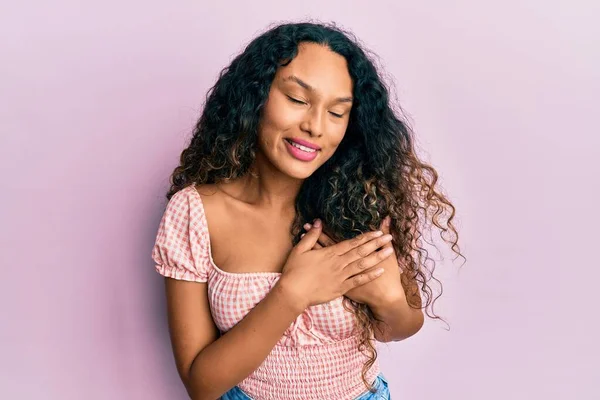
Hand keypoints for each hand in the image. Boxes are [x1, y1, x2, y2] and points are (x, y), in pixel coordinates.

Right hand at [278, 219, 393, 309]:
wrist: (293, 293)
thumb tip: (318, 221)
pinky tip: (381, 271)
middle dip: (376, 244)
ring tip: (389, 251)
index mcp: (330, 253)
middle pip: (361, 251)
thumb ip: (312, 236)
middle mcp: (339, 263)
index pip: (352, 242)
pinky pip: (358, 281)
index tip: (378, 232)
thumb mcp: (300, 249)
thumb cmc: (294, 271)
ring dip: (377, 257)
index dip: (366, 237)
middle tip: (389, 238)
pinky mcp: (340, 288)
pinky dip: (370, 275)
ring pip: (363, 264)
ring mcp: (341, 276)